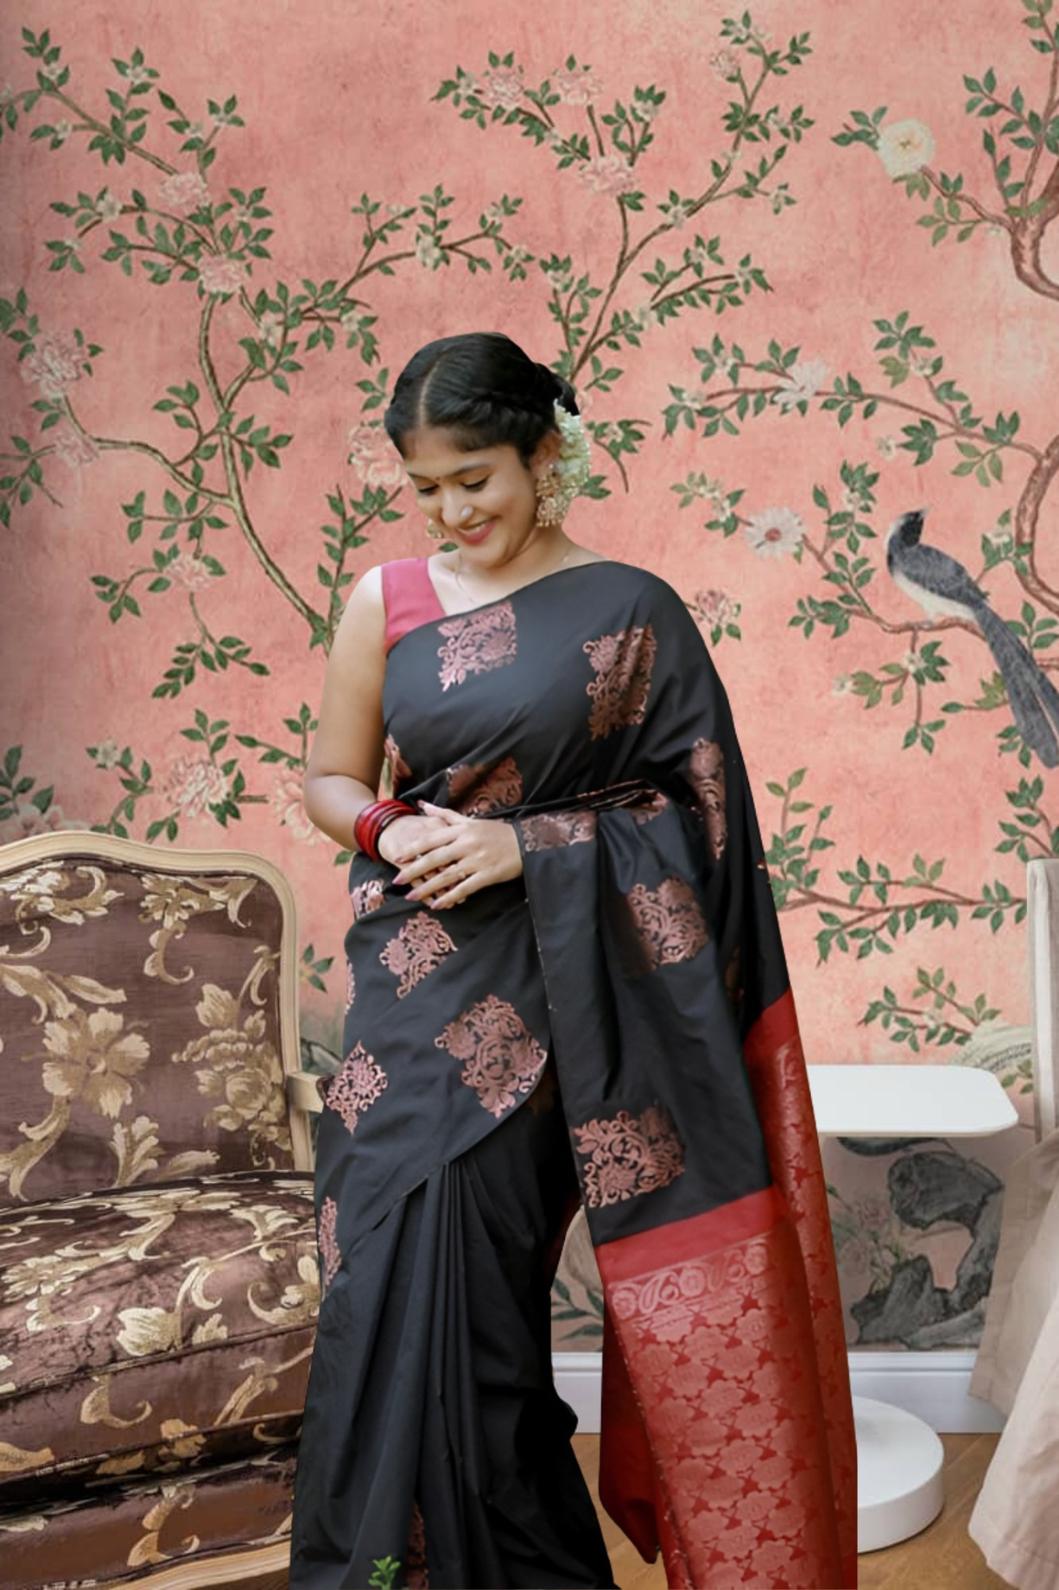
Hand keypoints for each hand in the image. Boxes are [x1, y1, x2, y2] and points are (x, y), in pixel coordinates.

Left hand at [386, 801, 522, 908]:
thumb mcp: (471, 820)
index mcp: (462, 830)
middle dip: (414, 870)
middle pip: (435, 858)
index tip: (397, 857)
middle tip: (397, 881)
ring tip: (412, 897)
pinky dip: (450, 897)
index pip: (432, 839)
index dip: (413, 849)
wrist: (526, 842)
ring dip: (428, 887)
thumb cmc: (496, 832)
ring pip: (447, 875)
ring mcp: (477, 860)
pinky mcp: (487, 874)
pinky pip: (465, 888)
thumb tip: (422, 805)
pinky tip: (438, 905)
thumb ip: (445, 815)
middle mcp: (467, 844)